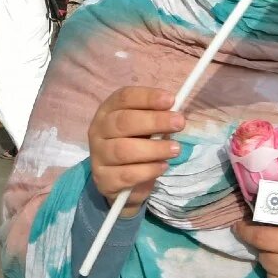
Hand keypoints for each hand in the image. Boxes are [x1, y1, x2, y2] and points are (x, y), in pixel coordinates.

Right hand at [88, 86, 182, 214]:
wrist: (121, 179)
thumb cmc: (136, 144)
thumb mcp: (145, 127)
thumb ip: (156, 118)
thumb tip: (174, 115)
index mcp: (108, 111)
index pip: (124, 98)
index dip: (147, 97)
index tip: (171, 100)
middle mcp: (98, 131)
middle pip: (123, 122)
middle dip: (154, 121)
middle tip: (179, 123)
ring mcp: (98, 156)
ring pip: (123, 150)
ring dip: (154, 149)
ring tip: (175, 149)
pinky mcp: (104, 179)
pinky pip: (126, 175)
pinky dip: (148, 170)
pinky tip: (162, 167)